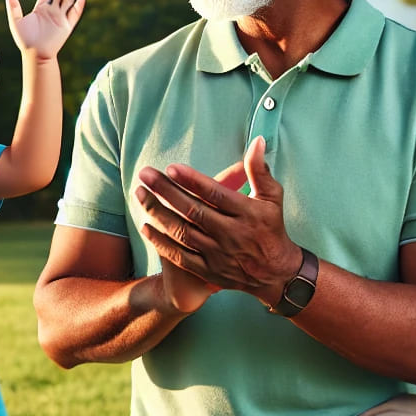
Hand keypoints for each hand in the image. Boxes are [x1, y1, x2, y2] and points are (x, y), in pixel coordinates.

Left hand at [6, 0, 85, 60]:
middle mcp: (51, 12)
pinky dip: (78, 6)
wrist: (35, 54)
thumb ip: (13, 8)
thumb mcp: (16, 22)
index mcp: (40, 9)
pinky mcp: (66, 27)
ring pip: (68, 0)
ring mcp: (60, 18)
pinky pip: (74, 15)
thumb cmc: (25, 40)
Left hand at [135, 136, 300, 306]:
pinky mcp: (208, 270)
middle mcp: (231, 234)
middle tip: (145, 174)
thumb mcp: (272, 197)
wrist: (275, 273)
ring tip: (140, 194)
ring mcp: (218, 254)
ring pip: (182, 232)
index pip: (215, 194)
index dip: (192, 181)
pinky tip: (145, 227)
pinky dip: (162, 243)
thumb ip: (259, 170)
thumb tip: (257, 141)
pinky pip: (180, 256)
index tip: (171, 168)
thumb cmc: (271, 228)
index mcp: (247, 213)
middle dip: (166, 191)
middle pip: (193, 210)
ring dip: (158, 213)